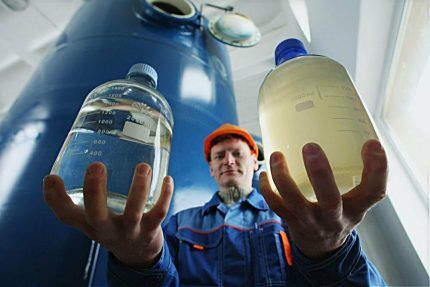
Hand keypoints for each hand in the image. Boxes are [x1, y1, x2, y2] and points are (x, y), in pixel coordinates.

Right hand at [43, 162, 173, 266]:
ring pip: (133, 212)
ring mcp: (129, 231)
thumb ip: (84, 193)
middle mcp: (106, 229)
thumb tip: (74, 157)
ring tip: (143, 166)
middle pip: (95, 215)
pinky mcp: (150, 230)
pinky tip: (168, 178)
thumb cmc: (111, 225)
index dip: (55, 199)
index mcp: (88, 223)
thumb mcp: (92, 216)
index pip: (66, 215)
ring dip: (138, 188)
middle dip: (94, 190)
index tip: (52, 178)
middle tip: (96, 165)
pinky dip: (165, 195)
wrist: (136, 253)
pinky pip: (159, 213)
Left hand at [259, 139, 387, 259]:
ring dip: (282, 177)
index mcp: (356, 208)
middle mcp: (335, 218)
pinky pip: (275, 205)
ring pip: (295, 202)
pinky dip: (266, 188)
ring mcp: (310, 222)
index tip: (372, 144)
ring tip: (277, 155)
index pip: (374, 192)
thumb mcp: (357, 199)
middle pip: (330, 199)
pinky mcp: (291, 221)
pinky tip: (264, 172)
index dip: (377, 169)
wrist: (322, 247)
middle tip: (311, 146)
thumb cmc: (340, 212)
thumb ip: (356, 173)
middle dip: (320, 173)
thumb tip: (345, 128)